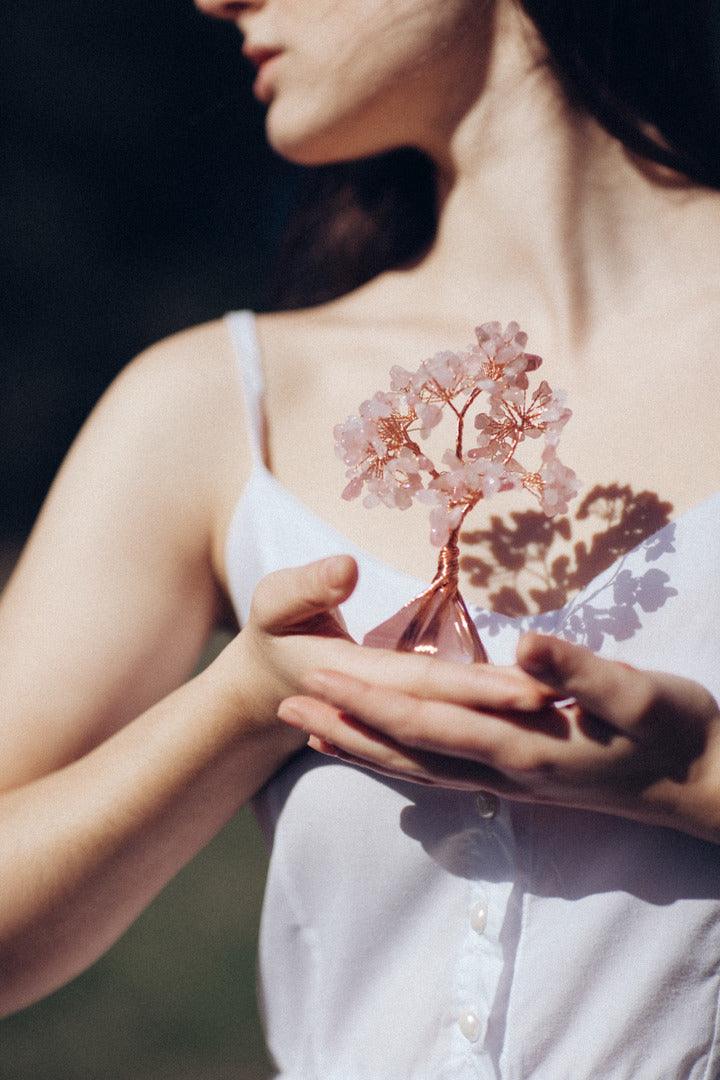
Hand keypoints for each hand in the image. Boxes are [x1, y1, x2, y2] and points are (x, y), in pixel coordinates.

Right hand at [211, 555, 554, 739]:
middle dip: (514, 708)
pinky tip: (537, 710)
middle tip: (577, 700)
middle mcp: (386, 706)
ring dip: (511, 719)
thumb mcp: (273, 603)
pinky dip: (493, 720)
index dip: (479, 686)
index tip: (534, 684)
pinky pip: (457, 723)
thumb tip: (344, 569)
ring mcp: (403, 719)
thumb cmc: (272, 633)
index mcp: (355, 679)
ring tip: (572, 708)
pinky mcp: (417, 719)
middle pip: (458, 709)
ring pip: (463, 724)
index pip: (426, 684)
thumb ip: (306, 587)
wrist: (266, 691)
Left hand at [277, 632, 719, 841]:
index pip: (427, 722)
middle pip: (405, 752)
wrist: (699, 781)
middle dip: (343, 730)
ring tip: (307, 734)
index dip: (369, 701)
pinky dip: (398, 763)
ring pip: (414, 770)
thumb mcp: (641, 693)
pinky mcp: (516, 779)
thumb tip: (529, 646)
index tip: (317, 675)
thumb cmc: (676, 729)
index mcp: (524, 746)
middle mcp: (503, 772)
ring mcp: (507, 781)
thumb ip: (584, 672)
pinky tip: (378, 753)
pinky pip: (439, 774)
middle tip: (282, 708)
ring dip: (359, 750)